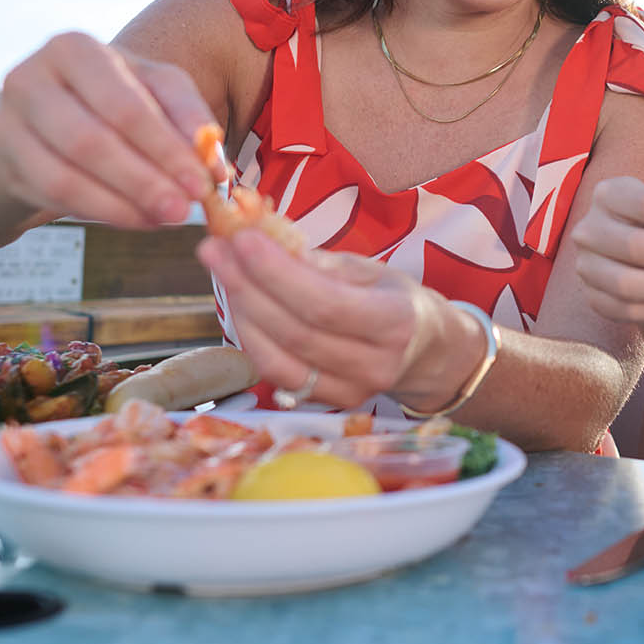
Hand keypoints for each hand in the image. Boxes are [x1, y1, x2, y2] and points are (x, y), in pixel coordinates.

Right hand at [0, 31, 220, 227]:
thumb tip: (214, 165)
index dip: (168, 148)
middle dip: (145, 180)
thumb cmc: (109, 100)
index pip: (127, 105)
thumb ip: (187, 119)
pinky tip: (137, 218)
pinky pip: (53, 195)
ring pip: (67, 174)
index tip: (204, 183)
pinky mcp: (3, 160)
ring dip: (123, 203)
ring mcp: (7, 120)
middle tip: (185, 210)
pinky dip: (101, 211)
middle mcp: (31, 77)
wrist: (40, 120)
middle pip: (93, 140)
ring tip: (165, 218)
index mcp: (74, 49)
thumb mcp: (153, 93)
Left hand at [197, 231, 477, 410]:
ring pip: (276, 358)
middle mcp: (374, 365)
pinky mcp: (325, 403)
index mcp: (395, 323)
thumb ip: (319, 264)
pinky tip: (238, 303)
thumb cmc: (396, 301)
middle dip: (246, 286)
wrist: (427, 355)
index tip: (243, 239)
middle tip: (216, 248)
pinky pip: (274, 373)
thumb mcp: (371, 271)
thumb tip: (262, 239)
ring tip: (221, 269)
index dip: (277, 274)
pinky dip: (249, 337)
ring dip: (240, 311)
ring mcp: (349, 392)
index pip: (325, 304)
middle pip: (294, 331)